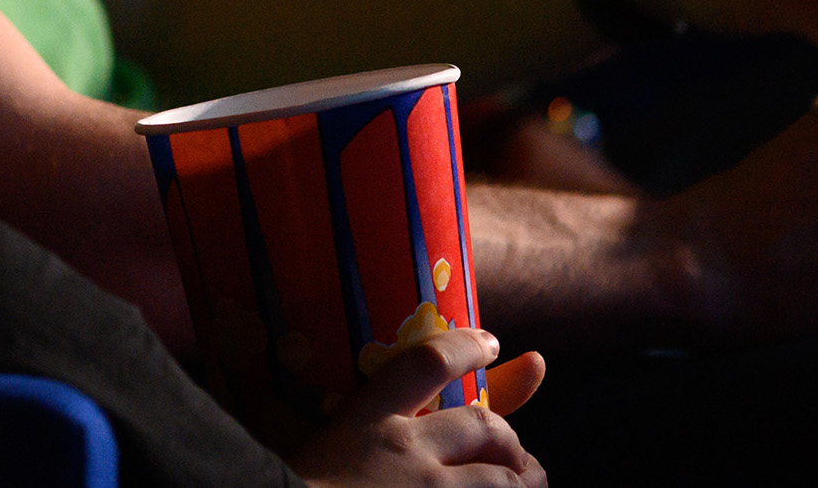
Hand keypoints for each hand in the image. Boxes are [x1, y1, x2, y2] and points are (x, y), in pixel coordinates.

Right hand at [289, 328, 546, 487]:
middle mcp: (405, 452)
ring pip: (504, 480)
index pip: (427, 363)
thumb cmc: (289, 484)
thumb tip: (296, 398)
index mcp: (365, 420)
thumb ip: (309, 419)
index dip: (466, 347)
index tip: (492, 343)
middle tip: (518, 455)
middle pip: (486, 425)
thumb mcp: (297, 443)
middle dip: (511, 440)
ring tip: (529, 484)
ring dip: (524, 482)